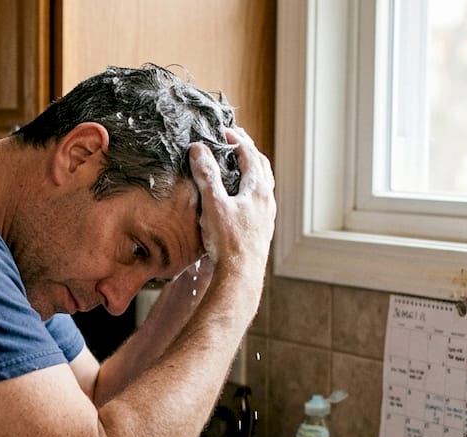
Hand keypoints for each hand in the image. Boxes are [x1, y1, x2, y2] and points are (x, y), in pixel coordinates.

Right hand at [190, 128, 275, 277]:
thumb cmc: (228, 241)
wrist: (241, 274)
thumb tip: (199, 149)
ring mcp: (267, 214)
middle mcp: (267, 199)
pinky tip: (241, 198)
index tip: (224, 131)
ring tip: (239, 166)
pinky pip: (260, 199)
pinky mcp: (262, 228)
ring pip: (264, 183)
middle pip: (261, 166)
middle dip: (248, 150)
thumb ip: (206, 175)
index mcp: (258, 189)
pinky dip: (251, 188)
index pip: (249, 154)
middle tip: (234, 142)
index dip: (236, 139)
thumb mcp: (213, 204)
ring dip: (252, 170)